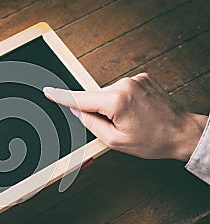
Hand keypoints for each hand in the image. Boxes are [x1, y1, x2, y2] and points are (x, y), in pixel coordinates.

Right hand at [43, 73, 207, 160]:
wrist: (181, 132)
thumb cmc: (153, 140)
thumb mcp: (116, 141)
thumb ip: (91, 124)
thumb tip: (77, 111)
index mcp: (117, 101)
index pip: (80, 98)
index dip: (61, 96)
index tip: (48, 91)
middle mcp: (125, 85)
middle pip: (96, 97)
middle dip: (99, 110)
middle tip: (116, 125)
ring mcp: (135, 79)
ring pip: (108, 93)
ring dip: (112, 105)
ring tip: (130, 119)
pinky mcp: (142, 77)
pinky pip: (121, 88)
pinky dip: (122, 99)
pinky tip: (135, 110)